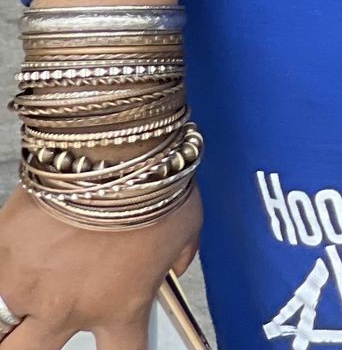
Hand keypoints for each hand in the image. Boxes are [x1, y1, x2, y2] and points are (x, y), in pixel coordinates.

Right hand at [0, 182, 200, 349]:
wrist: (110, 147)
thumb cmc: (153, 180)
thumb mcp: (188, 224)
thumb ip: (179, 255)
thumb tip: (177, 263)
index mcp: (120, 307)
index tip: (124, 341)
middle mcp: (69, 308)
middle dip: (32, 346)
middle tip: (43, 323)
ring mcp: (29, 285)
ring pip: (8, 315)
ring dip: (23, 295)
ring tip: (40, 265)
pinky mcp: (2, 252)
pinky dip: (9, 257)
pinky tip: (26, 236)